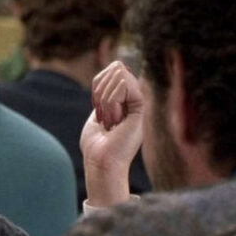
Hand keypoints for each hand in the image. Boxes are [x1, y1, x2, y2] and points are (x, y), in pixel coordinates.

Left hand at [80, 60, 143, 206]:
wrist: (101, 164)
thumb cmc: (95, 147)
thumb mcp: (96, 116)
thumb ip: (103, 97)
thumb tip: (114, 72)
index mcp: (124, 101)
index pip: (113, 71)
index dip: (98, 83)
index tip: (97, 106)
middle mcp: (133, 100)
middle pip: (116, 70)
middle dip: (101, 91)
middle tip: (103, 116)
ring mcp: (138, 104)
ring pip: (119, 76)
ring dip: (105, 100)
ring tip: (110, 121)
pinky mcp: (140, 109)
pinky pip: (125, 86)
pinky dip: (112, 102)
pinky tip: (114, 120)